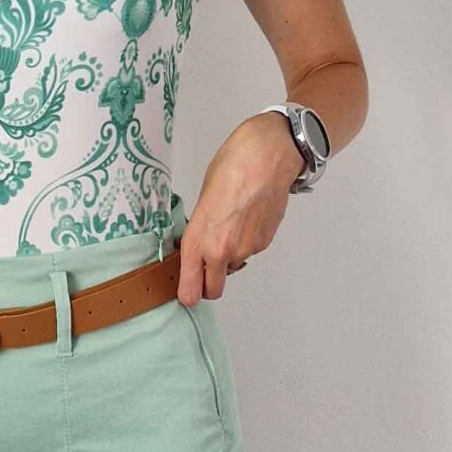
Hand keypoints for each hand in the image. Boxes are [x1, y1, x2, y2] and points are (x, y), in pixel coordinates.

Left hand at [177, 111, 302, 301]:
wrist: (265, 159)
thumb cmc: (232, 169)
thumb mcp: (201, 203)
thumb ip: (198, 232)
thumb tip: (197, 248)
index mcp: (197, 241)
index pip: (189, 289)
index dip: (187, 293)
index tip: (186, 292)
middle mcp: (220, 251)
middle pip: (213, 291)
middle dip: (209, 285)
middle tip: (206, 270)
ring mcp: (244, 250)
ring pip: (233, 267)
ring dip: (230, 256)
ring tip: (231, 225)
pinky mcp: (263, 243)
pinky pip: (250, 251)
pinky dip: (247, 241)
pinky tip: (247, 217)